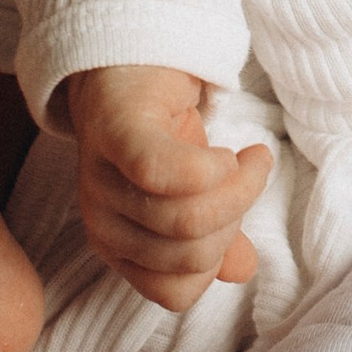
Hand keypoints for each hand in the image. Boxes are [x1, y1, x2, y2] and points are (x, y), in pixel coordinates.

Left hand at [69, 60, 271, 309]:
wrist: (127, 60)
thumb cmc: (161, 130)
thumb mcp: (189, 191)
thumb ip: (213, 234)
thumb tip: (241, 270)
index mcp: (119, 246)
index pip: (176, 291)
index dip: (218, 262)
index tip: (237, 218)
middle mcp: (102, 222)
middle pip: (191, 255)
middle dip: (237, 220)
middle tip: (248, 178)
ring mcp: (102, 179)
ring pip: (188, 219)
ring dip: (240, 187)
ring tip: (249, 158)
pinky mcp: (115, 133)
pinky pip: (163, 172)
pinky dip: (212, 168)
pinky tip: (228, 152)